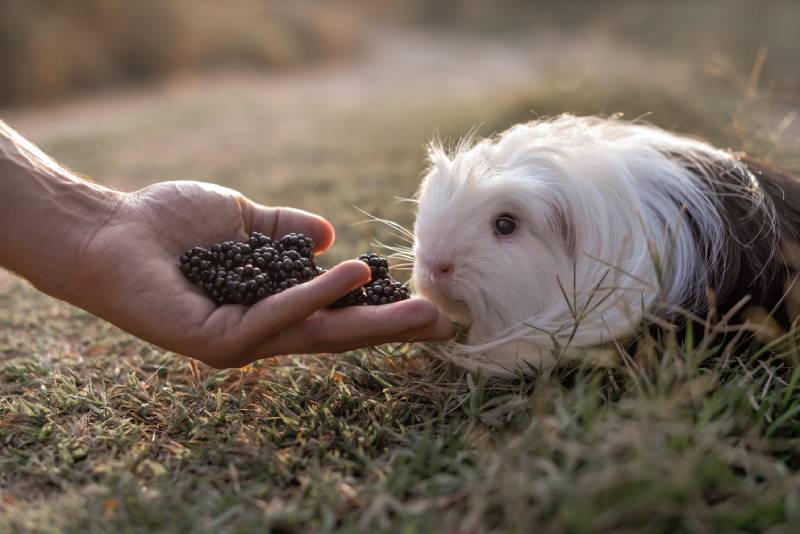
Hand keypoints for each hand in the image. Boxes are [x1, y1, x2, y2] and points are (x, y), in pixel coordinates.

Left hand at [70, 181, 451, 366]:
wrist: (109, 230)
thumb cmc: (169, 224)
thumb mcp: (245, 222)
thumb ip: (285, 230)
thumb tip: (330, 234)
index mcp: (271, 305)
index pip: (335, 314)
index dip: (380, 311)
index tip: (426, 306)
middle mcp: (261, 330)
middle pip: (336, 334)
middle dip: (390, 329)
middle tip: (442, 325)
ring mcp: (241, 341)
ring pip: (316, 333)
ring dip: (369, 320)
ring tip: (418, 308)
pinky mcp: (217, 341)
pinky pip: (275, 316)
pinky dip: (315, 296)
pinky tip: (350, 276)